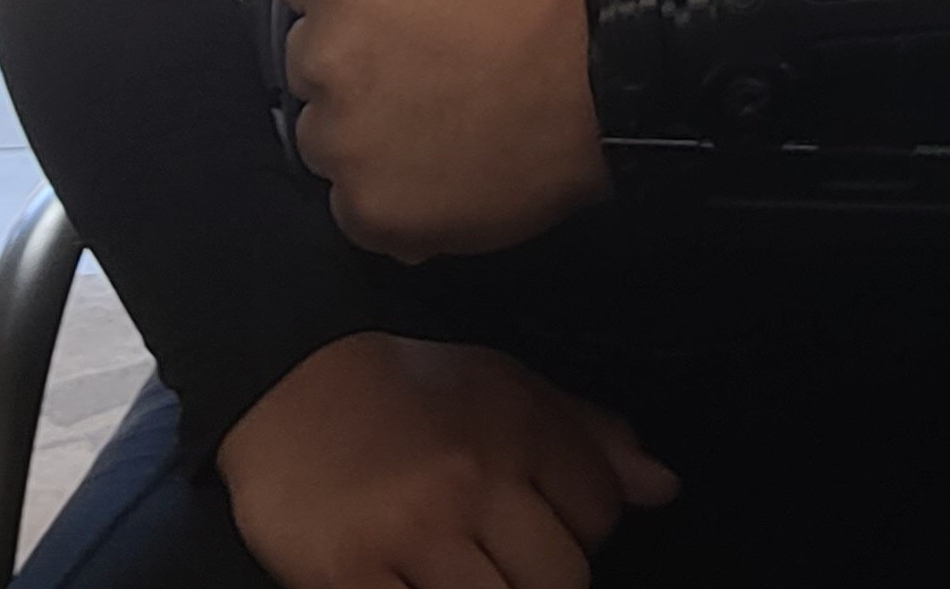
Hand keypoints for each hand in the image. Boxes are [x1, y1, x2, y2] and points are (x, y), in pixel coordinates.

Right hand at [218, 332, 677, 588]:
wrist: (285, 382)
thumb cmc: (408, 391)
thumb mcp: (502, 386)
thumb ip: (584, 434)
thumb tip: (664, 488)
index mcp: (515, 423)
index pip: (599, 512)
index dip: (581, 530)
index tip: (543, 526)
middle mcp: (473, 478)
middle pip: (561, 579)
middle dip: (540, 579)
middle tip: (500, 561)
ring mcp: (413, 532)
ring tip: (464, 571)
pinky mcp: (351, 579)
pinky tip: (418, 585)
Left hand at [285, 0, 609, 259]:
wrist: (597, 88)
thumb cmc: (538, 0)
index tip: (387, 14)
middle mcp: (324, 54)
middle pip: (308, 60)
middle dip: (353, 62)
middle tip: (421, 65)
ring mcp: (340, 137)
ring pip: (324, 135)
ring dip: (364, 130)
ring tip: (434, 118)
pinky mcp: (366, 205)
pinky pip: (351, 204)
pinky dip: (386, 191)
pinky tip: (436, 165)